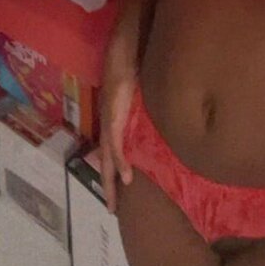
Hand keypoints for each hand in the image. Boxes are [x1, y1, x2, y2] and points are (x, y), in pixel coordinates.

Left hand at [98, 69, 136, 214]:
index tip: (119, 190)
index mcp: (112, 124)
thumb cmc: (132, 71)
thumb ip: (144, 111)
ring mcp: (109, 125)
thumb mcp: (139, 98)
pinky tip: (126, 177)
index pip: (110, 154)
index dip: (112, 172)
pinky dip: (121, 163)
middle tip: (112, 209)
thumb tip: (159, 121)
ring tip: (115, 203)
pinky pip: (117, 147)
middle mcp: (108, 128)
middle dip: (108, 187)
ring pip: (107, 161)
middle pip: (104, 164)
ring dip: (110, 183)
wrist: (123, 56)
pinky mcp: (114, 120)